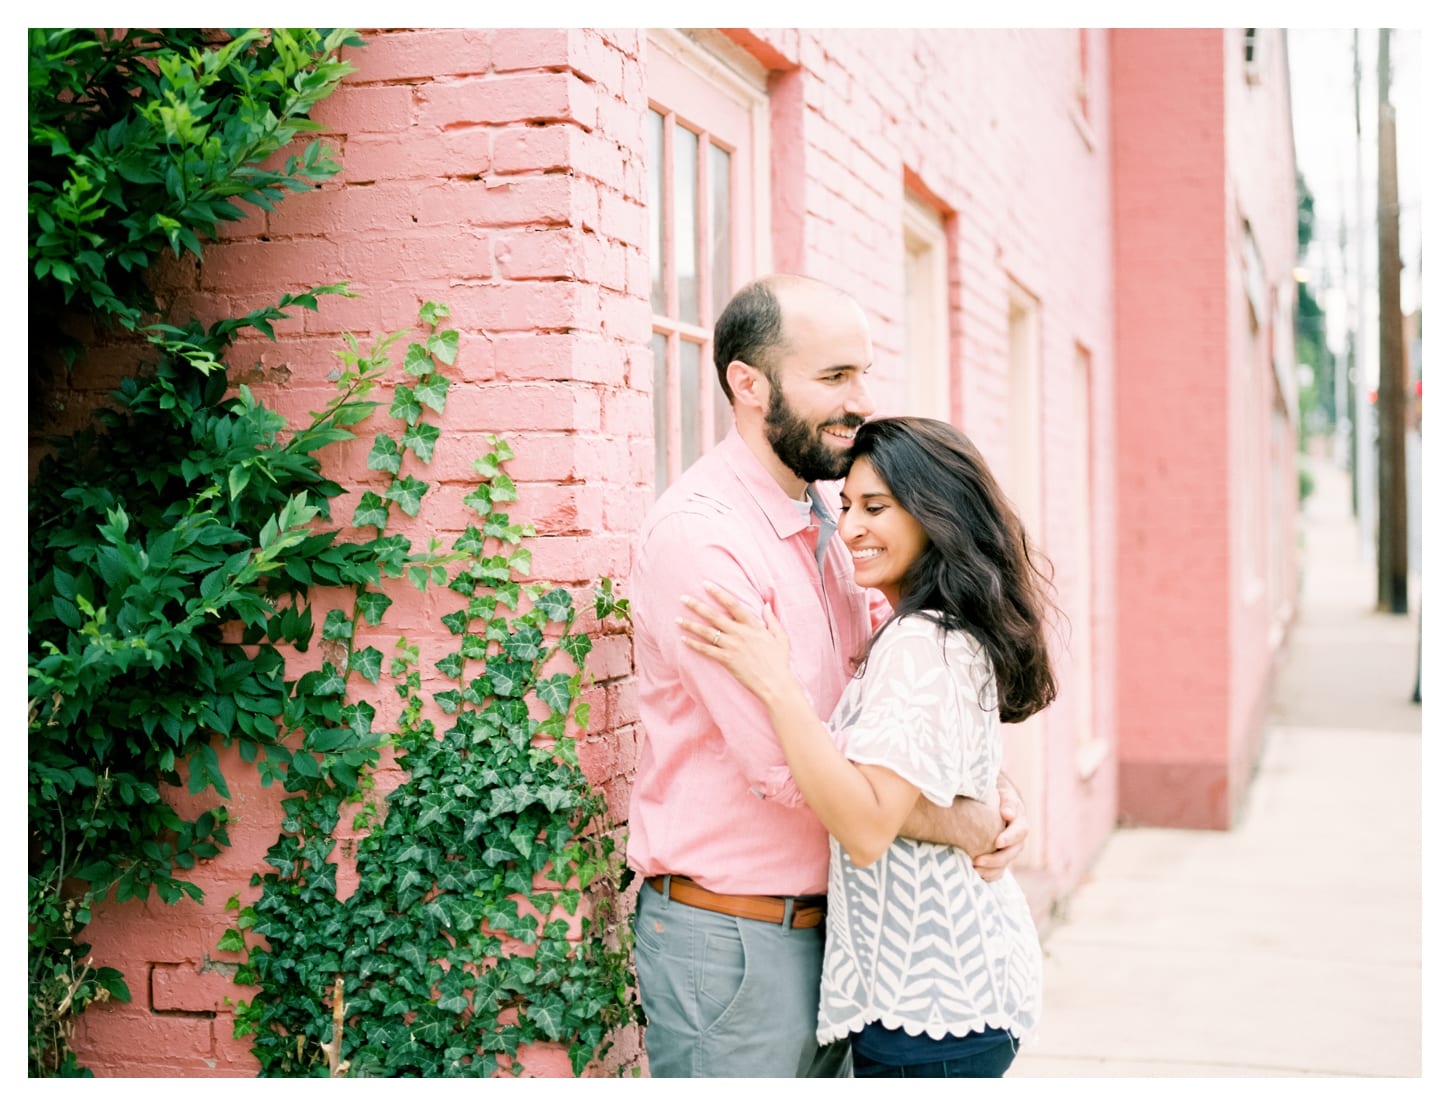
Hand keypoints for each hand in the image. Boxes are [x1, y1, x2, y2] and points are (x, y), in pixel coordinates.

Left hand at [678, 582, 792, 702]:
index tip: (706, 584)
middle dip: (697, 606)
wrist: (775, 684)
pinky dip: (694, 645)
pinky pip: (707, 650)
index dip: (719, 593)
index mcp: (753, 625)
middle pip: (715, 616)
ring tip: (677, 619)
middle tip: (683, 598)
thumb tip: (766, 605)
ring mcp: (732, 647)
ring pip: (707, 632)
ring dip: (691, 625)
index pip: (733, 604)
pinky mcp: (727, 660)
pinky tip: (683, 639)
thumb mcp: (780, 637)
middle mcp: (740, 633)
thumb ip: (772, 620)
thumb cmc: (779, 661)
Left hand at [972, 775, 1028, 881]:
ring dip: (992, 867)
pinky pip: (999, 869)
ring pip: (1006, 861)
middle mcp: (1016, 833)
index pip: (1020, 830)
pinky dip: (990, 874)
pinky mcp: (999, 853)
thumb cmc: (989, 787)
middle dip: (997, 858)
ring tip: (974, 867)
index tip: (997, 842)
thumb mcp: (997, 787)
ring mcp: (1008, 845)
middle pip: (1014, 851)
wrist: (983, 795)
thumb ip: (1004, 798)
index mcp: (1017, 816)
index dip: (1010, 837)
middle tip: (977, 860)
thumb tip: (1008, 813)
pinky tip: (978, 875)